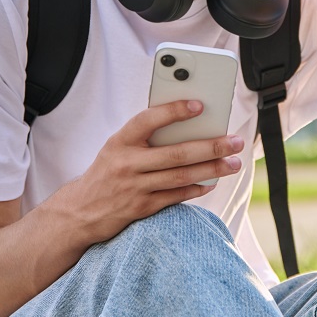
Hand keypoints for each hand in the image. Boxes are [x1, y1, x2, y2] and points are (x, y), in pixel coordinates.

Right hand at [62, 100, 244, 242]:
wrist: (81, 210)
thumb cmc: (108, 171)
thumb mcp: (117, 147)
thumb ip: (145, 137)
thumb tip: (189, 125)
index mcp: (120, 141)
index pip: (148, 120)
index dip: (173, 111)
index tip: (199, 105)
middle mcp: (127, 164)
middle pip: (176, 153)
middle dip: (211, 146)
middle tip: (235, 141)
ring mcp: (135, 188)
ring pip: (181, 176)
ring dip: (212, 169)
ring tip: (234, 163)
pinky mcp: (142, 208)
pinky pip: (176, 196)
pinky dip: (196, 189)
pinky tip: (212, 182)